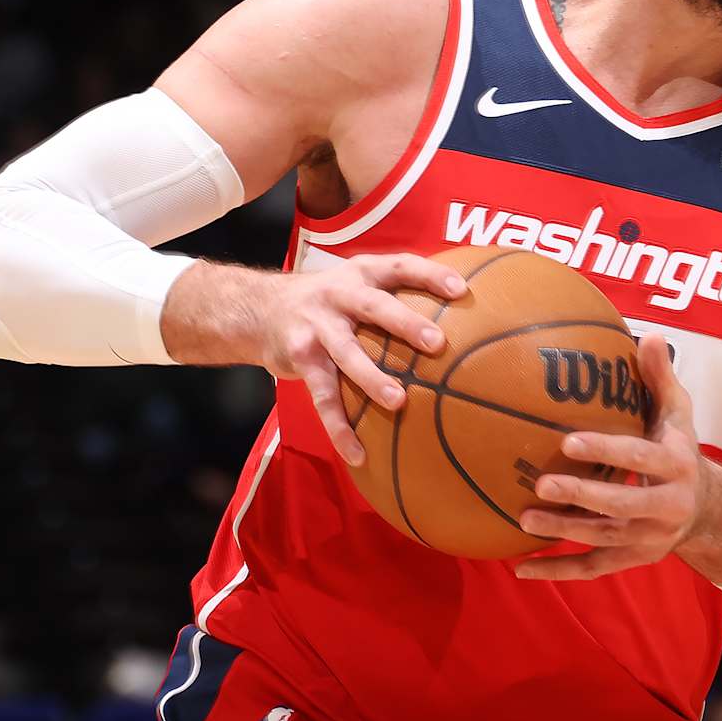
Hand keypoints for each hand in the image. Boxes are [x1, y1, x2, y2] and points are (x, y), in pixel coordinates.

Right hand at [258, 253, 465, 464]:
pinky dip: (339, 427)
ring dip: (372, 378)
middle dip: (405, 322)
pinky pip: (323, 396)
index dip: (430, 274)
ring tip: (398, 402)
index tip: (462, 290)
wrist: (259, 308)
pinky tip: (358, 454)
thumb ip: (396, 292)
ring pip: (347, 354)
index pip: (400, 266)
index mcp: (362, 273)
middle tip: (437, 342)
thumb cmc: (329, 300)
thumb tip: (460, 312)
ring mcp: (317, 327)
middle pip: (374, 306)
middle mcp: (339, 294)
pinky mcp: (301, 358)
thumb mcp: (357, 282)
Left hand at [515, 333, 705, 580]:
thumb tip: (649, 335)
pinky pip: (592, 569)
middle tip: (541, 483)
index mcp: (677, 466)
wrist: (707, 509)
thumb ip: (661, 377)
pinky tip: (520, 568)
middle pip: (620, 505)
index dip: (605, 451)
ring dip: (562, 532)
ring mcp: (648, 539)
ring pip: (602, 538)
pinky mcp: (632, 560)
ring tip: (524, 517)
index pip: (639, 458)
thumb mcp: (679, 413)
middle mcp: (667, 506)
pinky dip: (557, 570)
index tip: (567, 441)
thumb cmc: (680, 449)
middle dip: (581, 495)